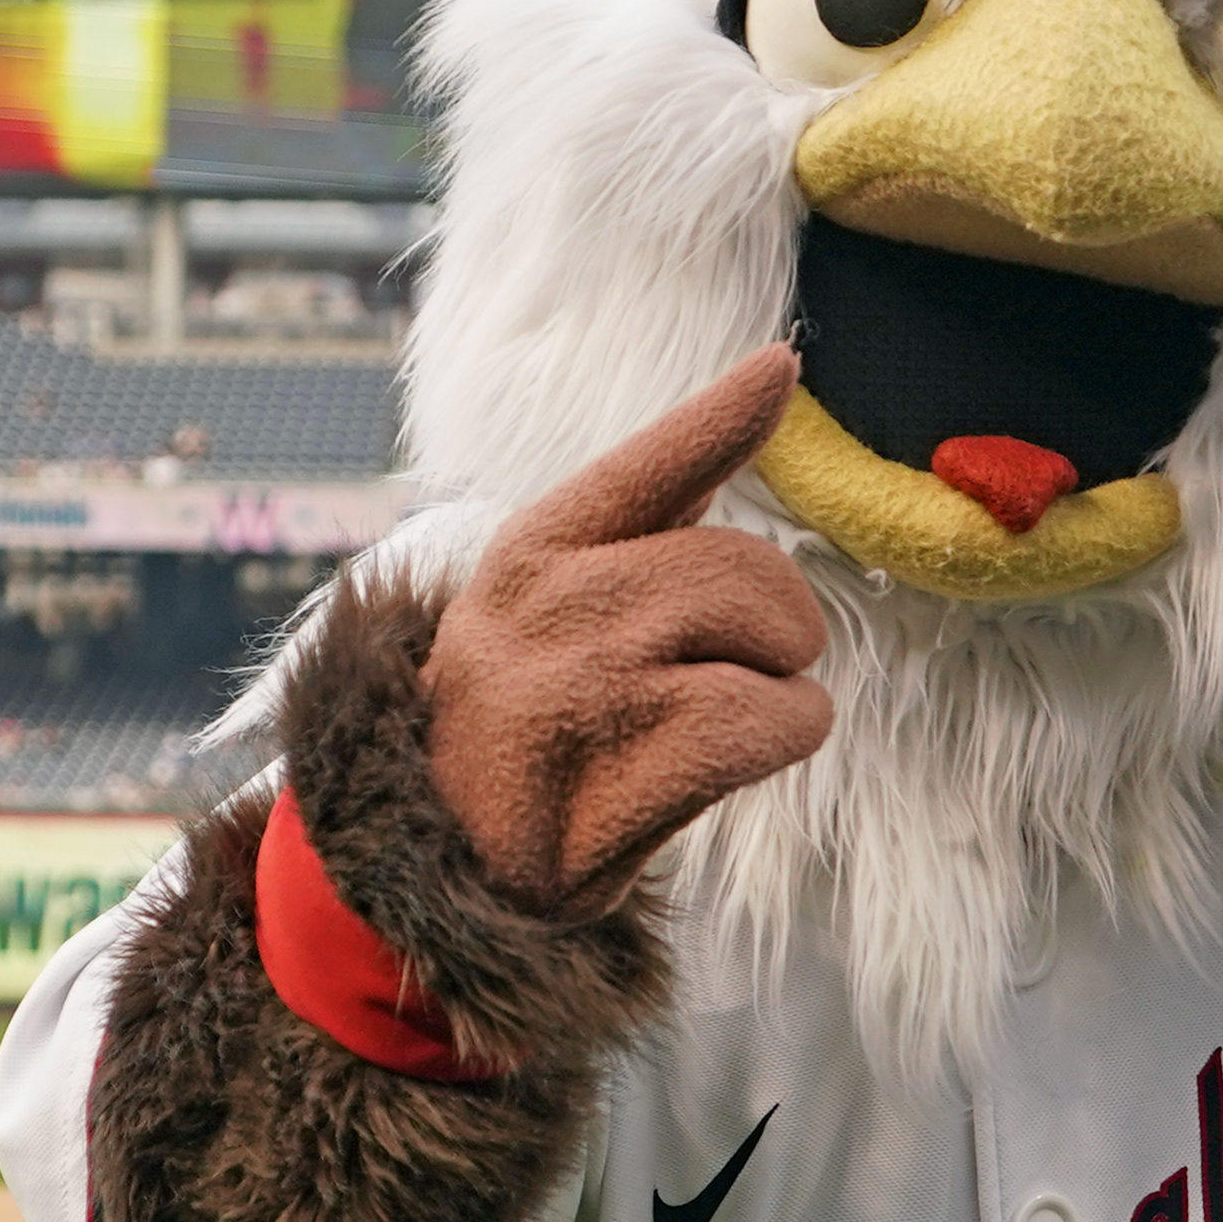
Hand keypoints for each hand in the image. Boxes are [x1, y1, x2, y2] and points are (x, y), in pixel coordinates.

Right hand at [421, 349, 832, 918]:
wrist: (433, 856)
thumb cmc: (523, 720)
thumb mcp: (553, 605)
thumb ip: (646, 521)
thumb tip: (750, 401)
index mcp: (535, 551)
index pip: (649, 465)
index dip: (722, 414)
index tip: (781, 365)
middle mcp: (552, 609)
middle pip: (743, 571)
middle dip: (782, 621)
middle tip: (761, 660)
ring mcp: (580, 696)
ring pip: (765, 649)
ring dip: (786, 685)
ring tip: (741, 712)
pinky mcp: (611, 788)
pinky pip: (764, 727)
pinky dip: (789, 733)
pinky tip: (756, 749)